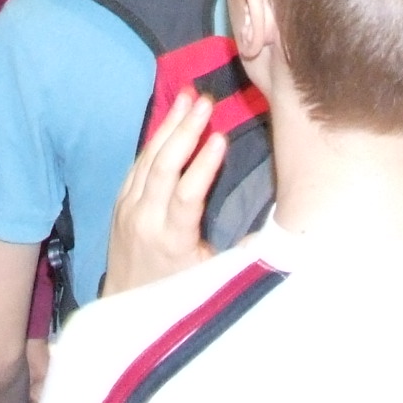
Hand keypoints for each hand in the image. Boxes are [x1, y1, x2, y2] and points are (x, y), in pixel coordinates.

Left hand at [105, 91, 221, 295]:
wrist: (124, 305)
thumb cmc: (177, 294)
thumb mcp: (212, 281)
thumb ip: (240, 256)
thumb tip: (281, 238)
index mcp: (172, 240)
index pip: (186, 196)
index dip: (203, 166)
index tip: (221, 137)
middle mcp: (145, 219)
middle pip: (163, 167)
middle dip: (185, 130)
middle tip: (205, 101)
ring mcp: (128, 208)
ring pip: (148, 159)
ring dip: (169, 125)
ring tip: (189, 96)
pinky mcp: (121, 201)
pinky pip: (138, 163)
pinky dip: (155, 139)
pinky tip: (170, 119)